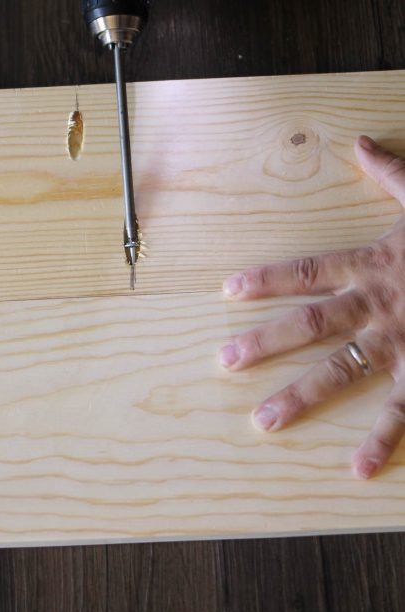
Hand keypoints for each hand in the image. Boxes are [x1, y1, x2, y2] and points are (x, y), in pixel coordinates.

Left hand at [220, 135, 404, 480]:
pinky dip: (382, 440)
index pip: (307, 270)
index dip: (267, 280)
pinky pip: (403, 410)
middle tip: (225, 361)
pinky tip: (357, 468)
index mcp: (373, 263)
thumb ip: (391, 174)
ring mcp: (402, 340)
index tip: (228, 290)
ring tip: (264, 421)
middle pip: (310, 324)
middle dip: (265, 342)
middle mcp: (378, 304)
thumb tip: (362, 143)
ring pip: (343, 370)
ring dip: (302, 396)